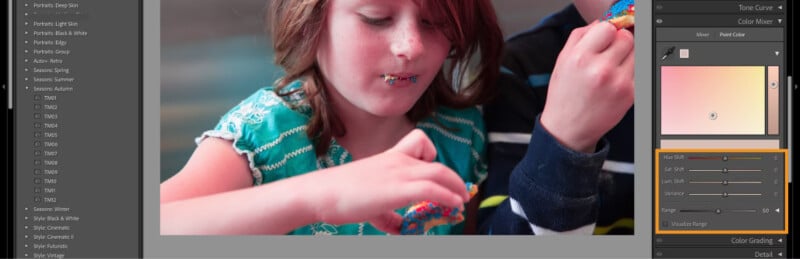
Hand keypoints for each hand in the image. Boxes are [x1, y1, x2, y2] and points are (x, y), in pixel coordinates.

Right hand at [299, 129, 469, 233]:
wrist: (322, 193)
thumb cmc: (340, 196)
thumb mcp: (371, 204)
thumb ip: (390, 216)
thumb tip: (404, 230)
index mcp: (390, 157)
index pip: (420, 143)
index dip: (433, 156)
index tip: (439, 175)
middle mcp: (397, 161)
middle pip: (437, 163)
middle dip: (453, 179)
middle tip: (461, 193)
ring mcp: (399, 172)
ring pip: (439, 173)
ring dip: (456, 187)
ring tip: (462, 201)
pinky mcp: (398, 188)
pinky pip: (432, 189)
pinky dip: (448, 196)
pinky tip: (454, 206)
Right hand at [541, 21, 633, 152]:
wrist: (568, 129)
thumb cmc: (564, 94)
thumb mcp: (562, 60)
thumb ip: (579, 36)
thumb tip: (601, 23)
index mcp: (580, 58)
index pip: (607, 28)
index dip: (606, 33)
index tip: (603, 41)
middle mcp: (599, 69)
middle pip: (626, 38)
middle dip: (619, 43)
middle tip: (609, 55)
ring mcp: (617, 82)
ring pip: (636, 53)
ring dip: (627, 57)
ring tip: (613, 69)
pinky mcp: (629, 94)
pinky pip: (638, 71)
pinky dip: (630, 73)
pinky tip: (616, 81)